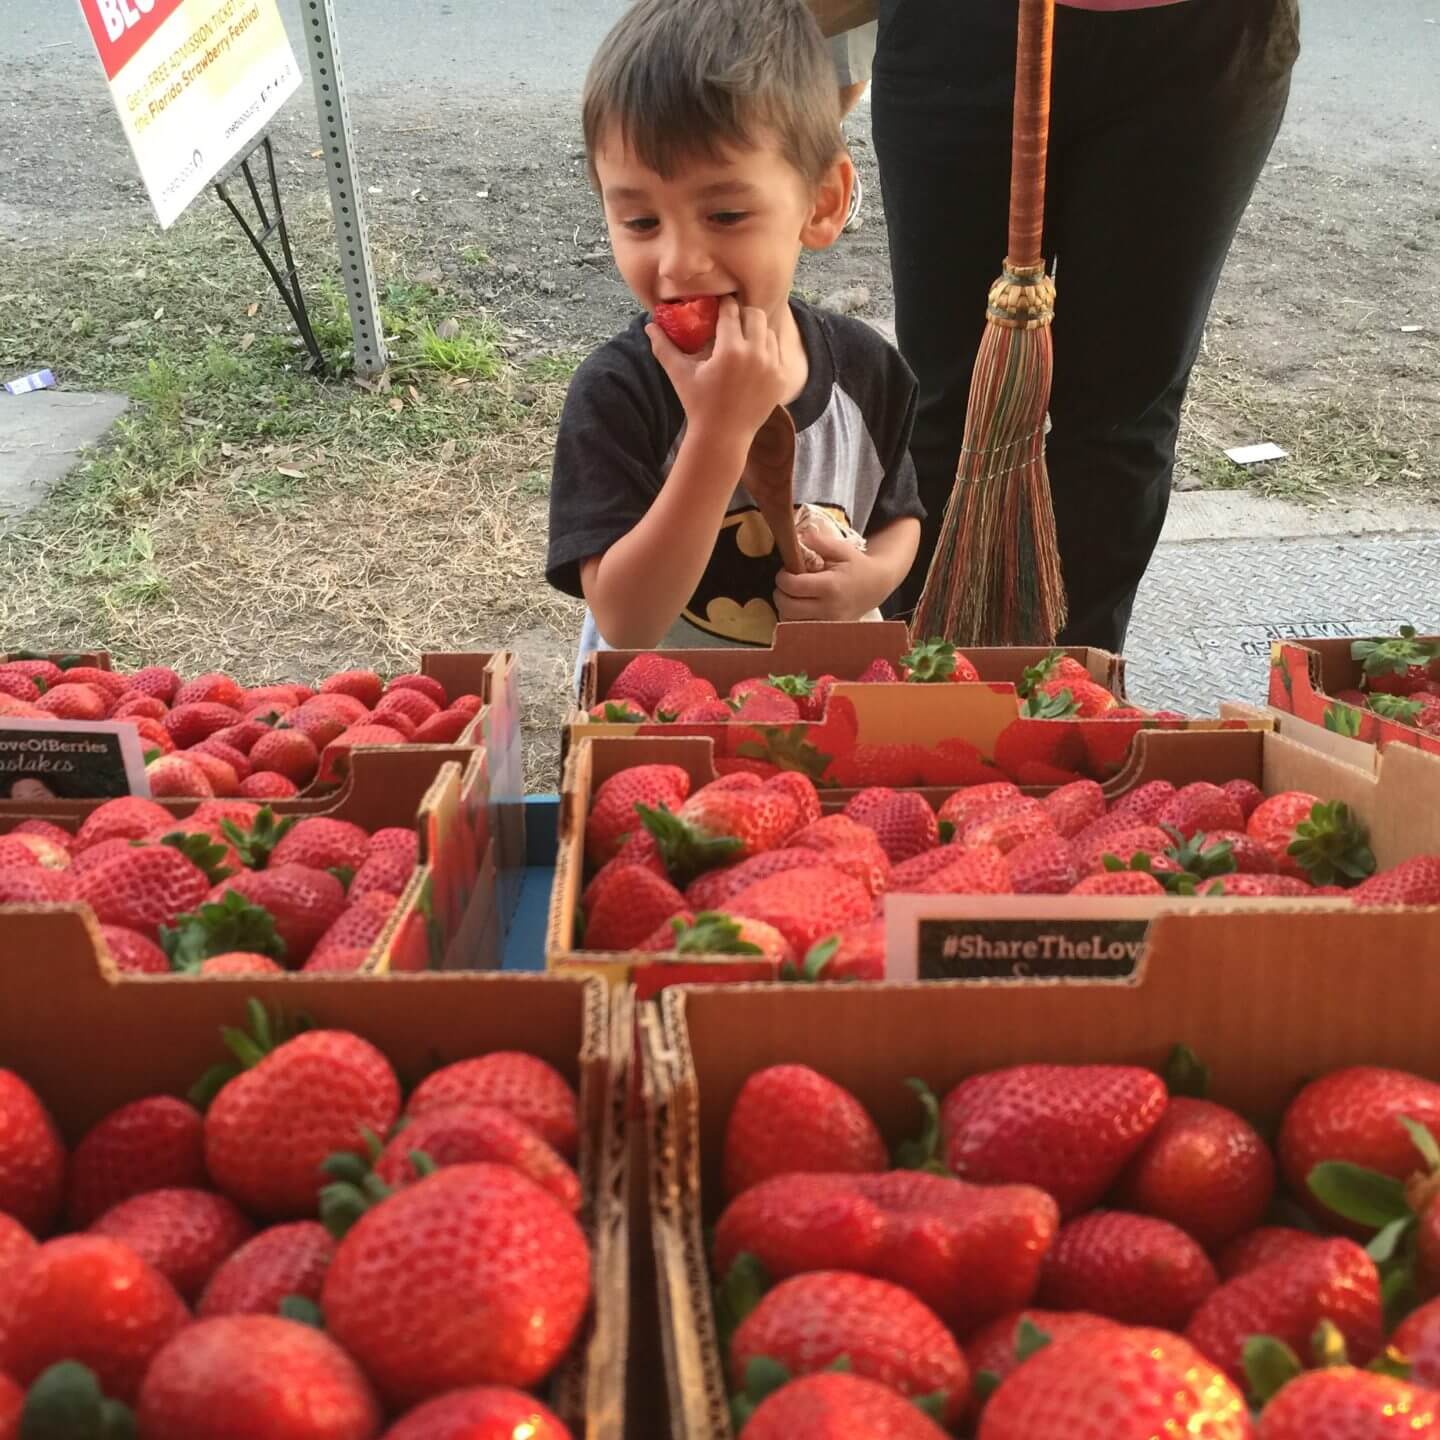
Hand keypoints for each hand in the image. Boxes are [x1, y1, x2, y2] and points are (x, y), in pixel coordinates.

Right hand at [647, 297, 785, 443]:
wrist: (723, 437)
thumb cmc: (698, 405)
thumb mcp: (680, 374)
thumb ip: (664, 347)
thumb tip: (649, 325)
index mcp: (730, 349)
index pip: (731, 311)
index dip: (724, 304)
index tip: (719, 305)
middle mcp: (755, 354)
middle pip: (755, 314)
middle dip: (742, 314)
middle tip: (731, 322)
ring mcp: (772, 367)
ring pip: (768, 332)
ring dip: (755, 331)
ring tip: (742, 340)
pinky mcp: (781, 379)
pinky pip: (777, 353)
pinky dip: (766, 350)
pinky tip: (753, 358)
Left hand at [773, 524, 890, 620]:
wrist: (876, 586)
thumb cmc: (856, 566)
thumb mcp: (841, 549)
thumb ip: (819, 542)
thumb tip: (797, 537)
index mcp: (830, 586)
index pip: (791, 586)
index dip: (782, 577)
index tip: (787, 571)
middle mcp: (829, 609)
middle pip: (787, 607)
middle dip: (780, 593)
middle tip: (787, 584)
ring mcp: (829, 624)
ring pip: (790, 622)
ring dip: (786, 608)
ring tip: (795, 595)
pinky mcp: (828, 632)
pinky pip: (800, 630)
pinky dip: (794, 620)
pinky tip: (801, 608)